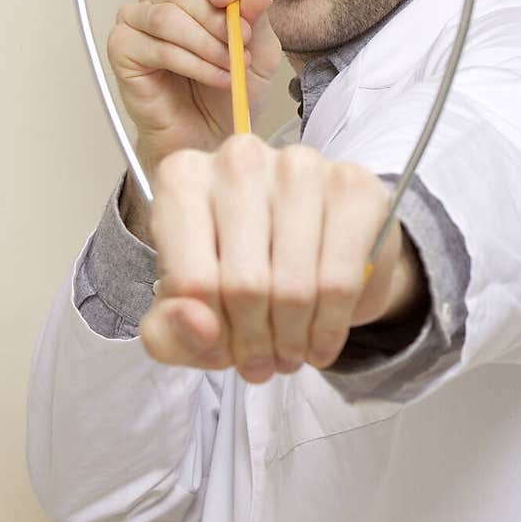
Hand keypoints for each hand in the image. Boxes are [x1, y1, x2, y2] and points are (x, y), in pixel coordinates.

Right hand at [108, 0, 282, 182]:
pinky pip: (156, 47)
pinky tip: (214, 78)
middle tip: (240, 48)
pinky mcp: (121, 49)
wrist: (208, 134)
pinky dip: (192, 64)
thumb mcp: (258, 53)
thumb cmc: (226, 92)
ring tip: (229, 67)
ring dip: (206, 44)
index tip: (241, 8)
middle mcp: (159, 0)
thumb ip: (258, 18)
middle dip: (219, 22)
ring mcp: (136, 22)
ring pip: (168, 16)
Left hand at [138, 134, 427, 380]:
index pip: (190, 282)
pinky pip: (340, 280)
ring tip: (290, 354)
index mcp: (182, 179)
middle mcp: (238, 158)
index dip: (209, 336)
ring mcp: (300, 166)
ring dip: (292, 340)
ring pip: (294, 286)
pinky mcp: (353, 185)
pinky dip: (329, 327)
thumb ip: (167, 332)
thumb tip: (198, 324)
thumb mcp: (186, 314)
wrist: (313, 250)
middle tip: (262, 363)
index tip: (223, 353)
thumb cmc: (237, 275)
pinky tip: (321, 342)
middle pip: (243, 285)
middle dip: (254, 343)